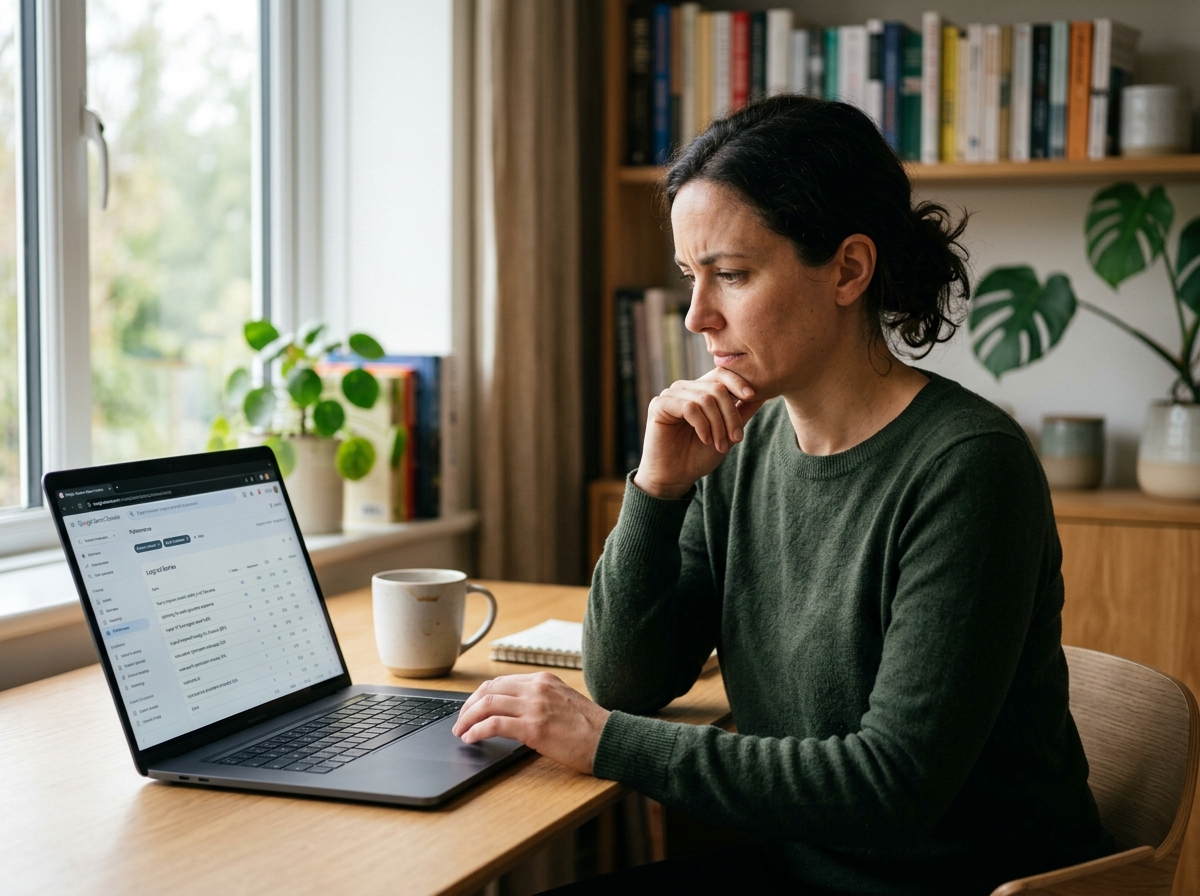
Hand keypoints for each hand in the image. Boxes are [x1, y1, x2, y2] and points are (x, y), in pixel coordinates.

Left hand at [452, 673, 610, 773]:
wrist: (610, 740)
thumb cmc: (590, 728)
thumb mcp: (563, 702)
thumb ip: (540, 700)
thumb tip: (513, 713)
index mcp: (543, 680)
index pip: (500, 682)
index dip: (479, 696)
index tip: (470, 709)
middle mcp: (537, 688)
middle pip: (488, 690)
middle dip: (468, 707)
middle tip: (459, 722)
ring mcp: (535, 706)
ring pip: (487, 705)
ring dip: (467, 719)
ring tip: (460, 732)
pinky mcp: (534, 728)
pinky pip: (494, 725)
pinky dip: (477, 731)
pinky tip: (471, 739)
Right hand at [634, 368, 765, 498]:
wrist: (675, 477)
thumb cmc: (699, 455)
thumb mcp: (727, 433)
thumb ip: (742, 412)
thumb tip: (765, 393)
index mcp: (700, 391)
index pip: (721, 374)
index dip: (738, 382)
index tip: (752, 397)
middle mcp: (685, 389)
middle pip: (717, 387)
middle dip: (731, 415)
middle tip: (735, 439)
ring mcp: (671, 395)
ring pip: (705, 399)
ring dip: (718, 425)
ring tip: (720, 445)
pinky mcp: (659, 405)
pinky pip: (689, 407)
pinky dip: (702, 425)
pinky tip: (705, 440)